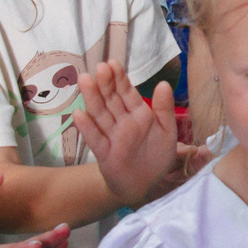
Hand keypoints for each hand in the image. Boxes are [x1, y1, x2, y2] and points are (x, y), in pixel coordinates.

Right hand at [73, 64, 186, 208]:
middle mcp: (122, 122)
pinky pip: (95, 139)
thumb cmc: (157, 156)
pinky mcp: (104, 153)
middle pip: (111, 100)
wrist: (145, 185)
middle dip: (106, 84)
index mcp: (139, 114)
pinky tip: (79, 114)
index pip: (127, 93)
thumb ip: (165, 109)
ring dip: (92, 98)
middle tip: (100, 67)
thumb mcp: (167, 131)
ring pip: (101, 115)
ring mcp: (111, 136)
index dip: (120, 79)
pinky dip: (87, 128)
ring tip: (85, 81)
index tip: (112, 63)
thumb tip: (164, 83)